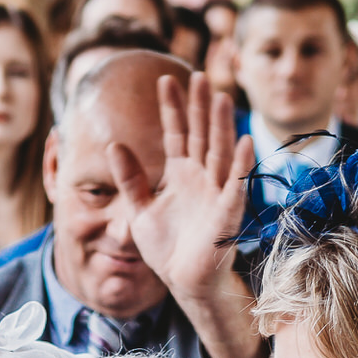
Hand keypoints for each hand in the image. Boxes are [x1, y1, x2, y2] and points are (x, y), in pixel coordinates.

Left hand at [114, 73, 254, 304]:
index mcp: (179, 174)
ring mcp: (216, 192)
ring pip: (220, 152)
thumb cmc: (166, 248)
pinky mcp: (228, 213)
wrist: (183, 282)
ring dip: (222, 126)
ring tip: (221, 98)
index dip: (172, 108)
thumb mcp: (140, 210)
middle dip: (200, 106)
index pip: (176, 133)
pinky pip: (236, 185)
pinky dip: (241, 164)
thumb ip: (130, 179)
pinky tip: (244, 141)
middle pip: (201, 134)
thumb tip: (114, 145)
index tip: (166, 80)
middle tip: (200, 76)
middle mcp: (200, 177)